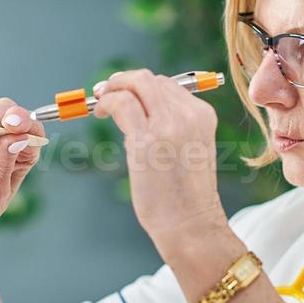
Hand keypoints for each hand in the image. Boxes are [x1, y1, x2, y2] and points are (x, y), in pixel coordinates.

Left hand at [93, 69, 226, 247]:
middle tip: (105, 92)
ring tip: (101, 102)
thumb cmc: (185, 194)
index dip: (141, 87)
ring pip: (136, 84)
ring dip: (113, 88)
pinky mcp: (147, 140)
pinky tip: (101, 112)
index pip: (167, 84)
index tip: (124, 95)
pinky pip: (122, 103)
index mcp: (202, 115)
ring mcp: (169, 126)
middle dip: (124, 81)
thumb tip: (134, 106)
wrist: (191, 223)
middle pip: (149, 80)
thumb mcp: (188, 149)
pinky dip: (107, 102)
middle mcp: (188, 115)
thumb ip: (170, 125)